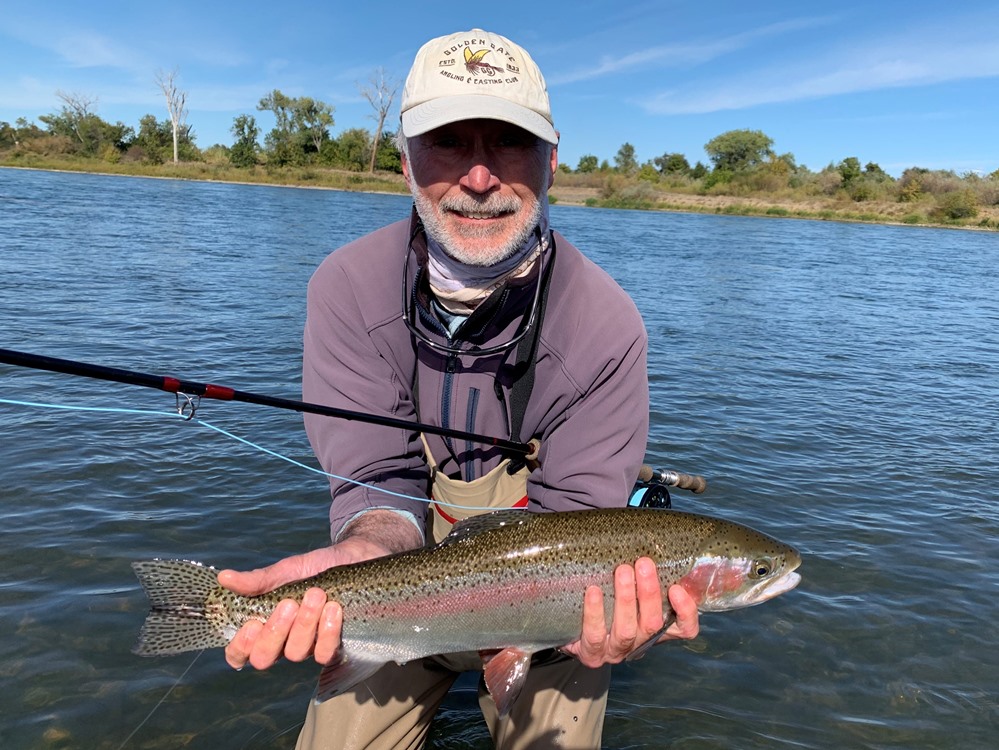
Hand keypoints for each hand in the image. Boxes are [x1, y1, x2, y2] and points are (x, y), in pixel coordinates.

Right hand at [218, 517, 413, 671]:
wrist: (358, 558)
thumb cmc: (319, 566)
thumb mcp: (288, 569)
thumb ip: (259, 580)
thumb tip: (224, 578)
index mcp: (267, 624)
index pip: (240, 652)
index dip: (239, 646)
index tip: (251, 623)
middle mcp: (284, 641)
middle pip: (264, 658)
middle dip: (274, 632)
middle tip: (288, 603)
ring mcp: (309, 646)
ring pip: (295, 653)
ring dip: (304, 625)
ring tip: (316, 594)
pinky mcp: (335, 646)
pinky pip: (324, 653)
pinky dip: (327, 630)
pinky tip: (334, 608)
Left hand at [561, 557, 699, 667]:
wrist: (573, 627)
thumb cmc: (607, 597)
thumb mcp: (630, 587)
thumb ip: (642, 572)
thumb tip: (648, 534)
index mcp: (656, 628)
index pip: (685, 629)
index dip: (685, 612)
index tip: (677, 588)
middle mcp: (639, 642)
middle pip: (652, 624)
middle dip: (649, 593)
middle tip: (644, 563)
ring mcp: (615, 651)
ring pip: (626, 631)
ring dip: (625, 600)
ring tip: (622, 572)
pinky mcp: (591, 654)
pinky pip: (594, 637)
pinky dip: (594, 613)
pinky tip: (592, 591)